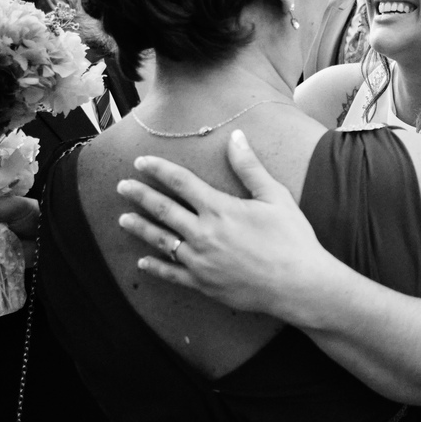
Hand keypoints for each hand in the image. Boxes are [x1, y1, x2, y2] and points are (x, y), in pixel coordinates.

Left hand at [116, 130, 336, 322]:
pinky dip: (156, 267)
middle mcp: (204, 234)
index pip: (181, 182)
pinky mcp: (204, 284)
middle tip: (122, 186)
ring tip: (123, 219)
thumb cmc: (291, 238)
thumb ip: (250, 167)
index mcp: (220, 209)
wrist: (298, 284)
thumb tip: (236, 137)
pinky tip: (143, 261)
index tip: (141, 162)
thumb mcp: (275, 196)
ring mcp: (200, 261)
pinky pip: (172, 273)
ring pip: (161, 241)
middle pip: (164, 210)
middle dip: (141, 196)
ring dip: (141, 228)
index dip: (159, 170)